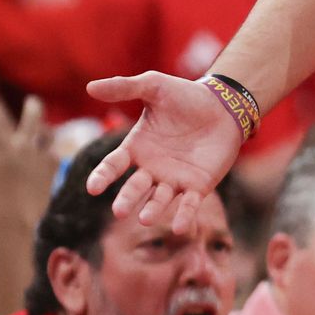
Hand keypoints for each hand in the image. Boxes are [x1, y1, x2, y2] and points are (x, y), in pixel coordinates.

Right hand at [0, 95, 57, 237]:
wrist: (15, 222)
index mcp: (2, 145)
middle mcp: (25, 145)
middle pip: (33, 116)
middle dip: (32, 106)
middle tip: (32, 102)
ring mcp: (41, 156)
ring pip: (47, 133)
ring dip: (43, 129)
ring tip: (41, 129)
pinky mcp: (53, 168)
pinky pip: (52, 153)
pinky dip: (47, 152)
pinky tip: (45, 156)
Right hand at [85, 72, 242, 233]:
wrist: (224, 105)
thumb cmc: (186, 96)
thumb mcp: (154, 86)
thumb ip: (124, 87)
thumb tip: (91, 87)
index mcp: (136, 148)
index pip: (113, 166)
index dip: (103, 176)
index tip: (93, 188)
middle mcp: (151, 169)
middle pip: (135, 188)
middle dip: (127, 199)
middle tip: (120, 211)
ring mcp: (174, 179)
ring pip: (159, 199)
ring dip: (152, 209)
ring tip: (145, 218)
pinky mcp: (198, 185)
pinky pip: (189, 204)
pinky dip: (183, 216)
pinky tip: (179, 228)